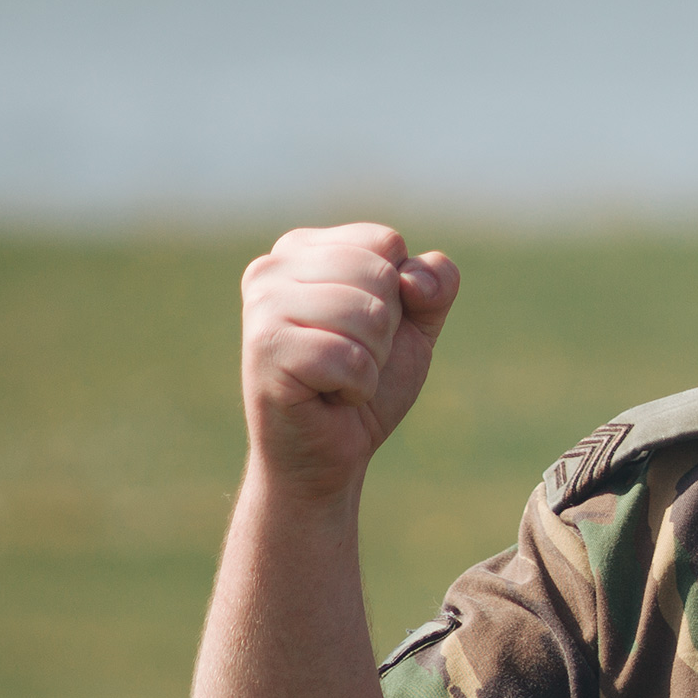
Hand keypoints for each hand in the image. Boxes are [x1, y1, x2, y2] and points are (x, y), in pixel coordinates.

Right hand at [239, 223, 458, 497]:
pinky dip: (357, 387)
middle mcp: (271, 268)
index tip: (363, 328)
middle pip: (379, 275)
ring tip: (338, 378)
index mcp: (302, 249)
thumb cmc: (365, 384)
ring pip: (368, 314)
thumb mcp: (414, 325)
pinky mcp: (265, 349)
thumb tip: (412, 280)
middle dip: (384, 330)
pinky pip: (350, 358)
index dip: (399, 295)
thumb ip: (434, 283)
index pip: (386, 242)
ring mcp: (263, 306)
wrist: (328, 455)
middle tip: (349, 359)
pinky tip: (327, 398)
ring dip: (371, 361)